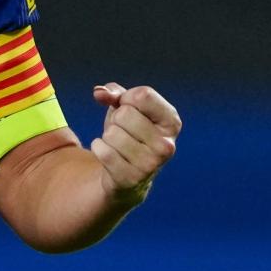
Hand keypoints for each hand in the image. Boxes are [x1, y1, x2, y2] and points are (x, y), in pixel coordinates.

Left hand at [91, 82, 180, 202]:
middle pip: (125, 113)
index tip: (129, 109)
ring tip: (119, 146)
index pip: (143, 95)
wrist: (127, 173)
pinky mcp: (132, 178)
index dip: (126, 98)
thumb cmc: (128, 133)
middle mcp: (167, 144)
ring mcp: (152, 163)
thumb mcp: (125, 108)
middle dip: (116, 120)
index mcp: (172, 122)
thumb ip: (113, 93)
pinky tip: (111, 156)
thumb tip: (100, 93)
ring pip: (112, 133)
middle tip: (124, 132)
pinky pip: (103, 151)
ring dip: (108, 137)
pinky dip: (99, 149)